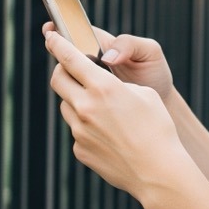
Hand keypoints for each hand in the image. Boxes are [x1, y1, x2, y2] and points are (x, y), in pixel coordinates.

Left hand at [45, 30, 187, 199]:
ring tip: (101, 109)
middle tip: (74, 71)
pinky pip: (77, 130)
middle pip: (58, 80)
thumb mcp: (145, 93)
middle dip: (63, 71)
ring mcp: (79, 130)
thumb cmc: (158, 129)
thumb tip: (103, 87)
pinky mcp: (79, 149)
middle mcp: (86, 107)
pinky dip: (87, 127)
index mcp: (103, 87)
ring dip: (76, 100)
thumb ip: (117, 85)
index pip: (70, 57)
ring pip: (66, 106)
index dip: (57, 43)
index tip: (51, 36)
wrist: (158, 172)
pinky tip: (109, 135)